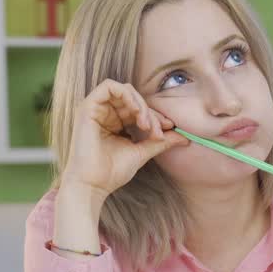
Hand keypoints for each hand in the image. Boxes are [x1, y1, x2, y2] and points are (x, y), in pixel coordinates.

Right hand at [58, 79, 188, 204]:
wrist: (93, 185)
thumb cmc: (112, 172)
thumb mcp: (142, 152)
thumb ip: (160, 142)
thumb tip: (185, 137)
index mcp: (115, 122)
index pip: (139, 108)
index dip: (156, 115)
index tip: (169, 127)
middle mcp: (104, 113)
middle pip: (134, 98)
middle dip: (151, 112)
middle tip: (158, 131)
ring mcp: (95, 109)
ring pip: (124, 90)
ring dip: (140, 104)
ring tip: (146, 124)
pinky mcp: (87, 107)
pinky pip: (109, 86)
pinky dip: (126, 95)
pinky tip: (136, 112)